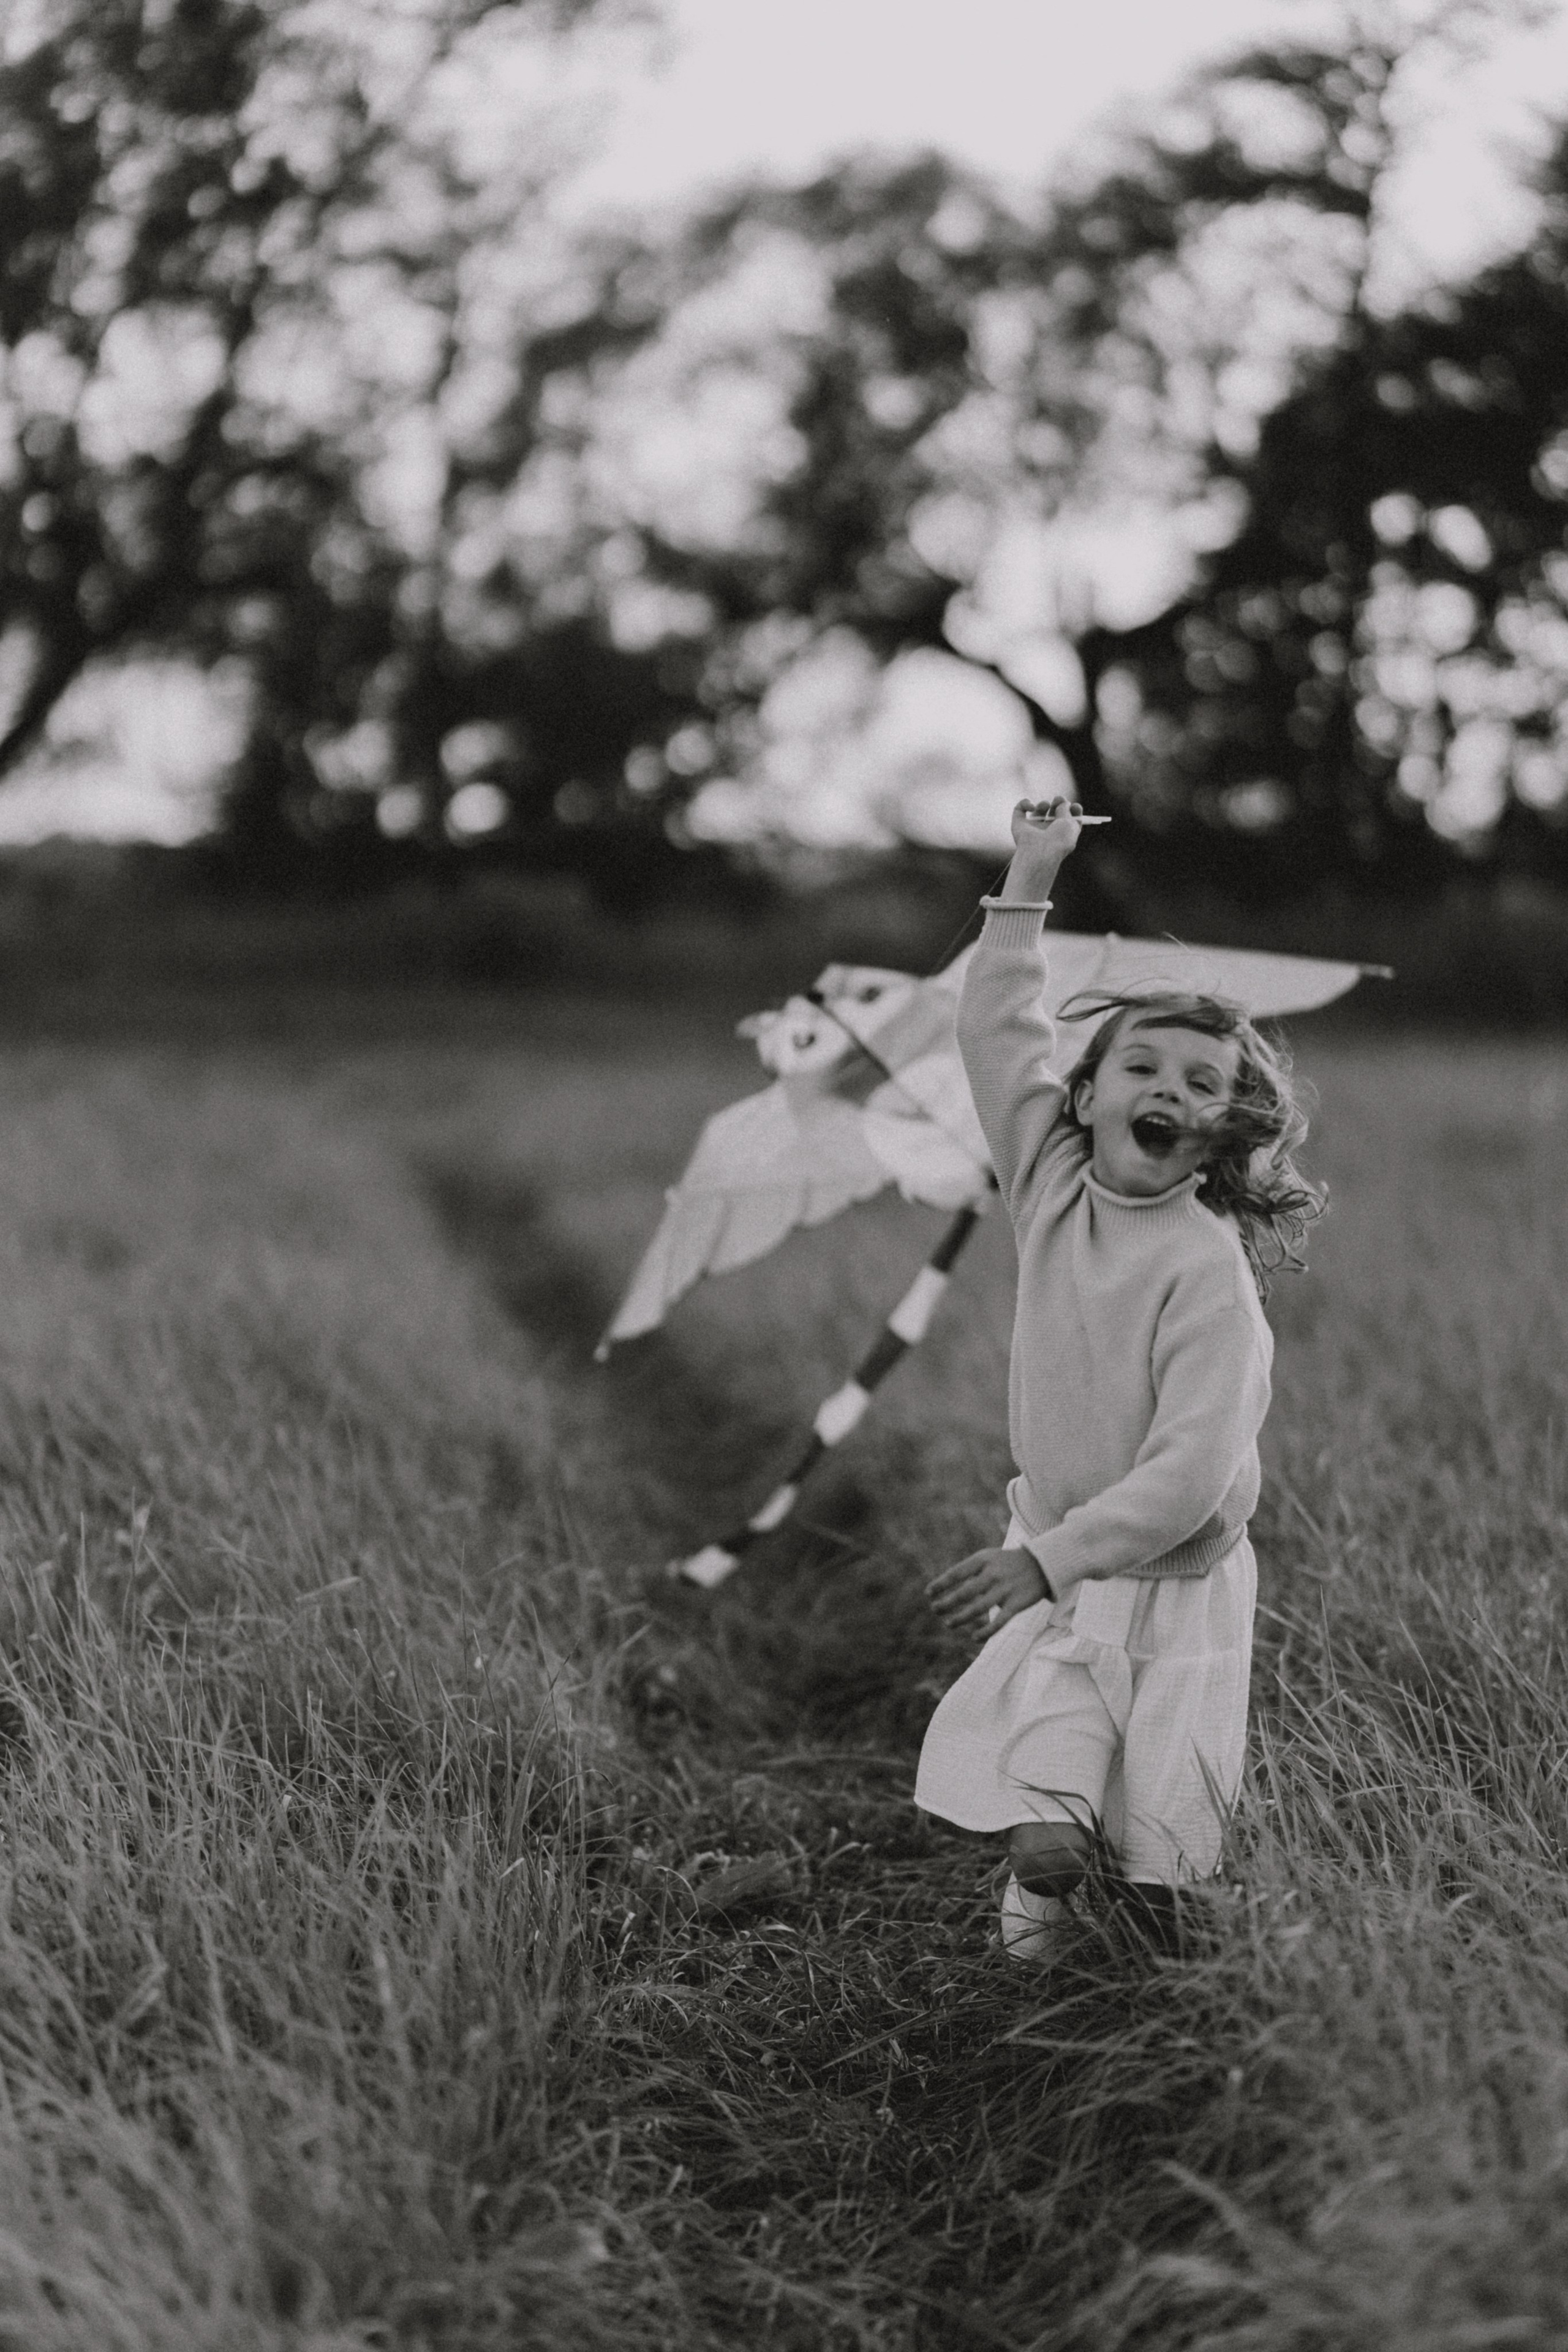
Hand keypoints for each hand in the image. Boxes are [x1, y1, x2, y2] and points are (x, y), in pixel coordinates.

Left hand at [926, 1545, 1048, 1640]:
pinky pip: (999, 1621)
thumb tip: (945, 1588)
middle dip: (946, 1603)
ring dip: (960, 1618)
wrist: (1042, 1563)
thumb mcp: (988, 1558)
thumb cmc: (1007, 1563)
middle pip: (964, 1593)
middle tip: (935, 1610)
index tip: (928, 1594)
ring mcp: (1005, 1590)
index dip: (940, 1584)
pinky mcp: (1017, 1604)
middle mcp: (993, 1574)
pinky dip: (986, 1632)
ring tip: (948, 1624)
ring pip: (978, 1609)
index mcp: (983, 1560)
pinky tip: (974, 1638)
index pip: (956, 1573)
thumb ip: (969, 1570)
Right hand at [1000, 796, 1082, 903]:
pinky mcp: (1019, 826)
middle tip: (1059, 799)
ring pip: (1038, 812)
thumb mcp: (1070, 822)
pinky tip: (1032, 807)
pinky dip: (1025, 803)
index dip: (1072, 812)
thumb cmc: (1058, 839)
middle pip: (1053, 814)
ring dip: (1043, 804)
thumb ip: (1066, 809)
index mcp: (1062, 835)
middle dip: (1058, 804)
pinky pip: (1019, 810)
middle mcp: (1048, 833)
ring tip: (1045, 805)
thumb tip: (1062, 802)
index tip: (1075, 806)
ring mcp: (1033, 830)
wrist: (1041, 851)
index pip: (1068, 821)